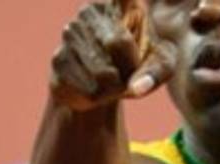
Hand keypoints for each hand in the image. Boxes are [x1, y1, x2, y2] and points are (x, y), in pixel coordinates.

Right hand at [50, 0, 177, 110]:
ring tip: (113, 78)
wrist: (103, 84)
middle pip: (119, 42)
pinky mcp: (58, 59)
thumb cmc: (140, 63)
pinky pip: (88, 89)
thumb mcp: (161, 64)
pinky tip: (97, 88)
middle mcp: (90, 10)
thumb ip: (157, 71)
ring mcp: (70, 33)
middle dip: (132, 66)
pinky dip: (100, 97)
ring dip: (116, 86)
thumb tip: (137, 88)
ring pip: (103, 72)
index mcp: (120, 0)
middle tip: (131, 68)